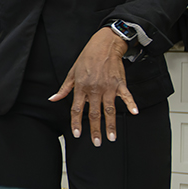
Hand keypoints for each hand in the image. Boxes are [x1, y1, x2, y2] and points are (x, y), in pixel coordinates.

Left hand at [49, 27, 137, 145]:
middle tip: (97, 143)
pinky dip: (131, 104)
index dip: (76, 123)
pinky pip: (126, 96)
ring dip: (111, 125)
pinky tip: (134, 113)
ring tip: (111, 137)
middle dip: (95, 130)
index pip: (77, 109)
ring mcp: (108, 87)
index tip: (77, 134)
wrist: (103, 46)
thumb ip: (64, 89)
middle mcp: (94, 89)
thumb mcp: (71, 73)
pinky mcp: (120, 84)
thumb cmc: (86, 59)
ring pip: (109, 110)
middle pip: (94, 114)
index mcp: (81, 88)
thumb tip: (53, 98)